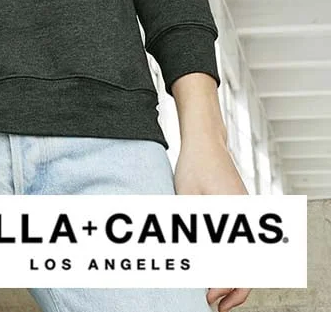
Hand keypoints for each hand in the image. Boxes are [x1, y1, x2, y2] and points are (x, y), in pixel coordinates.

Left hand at [174, 137, 250, 310]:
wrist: (205, 140)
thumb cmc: (194, 165)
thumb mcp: (187, 201)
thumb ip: (194, 231)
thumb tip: (197, 265)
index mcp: (237, 218)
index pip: (239, 266)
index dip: (226, 288)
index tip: (209, 298)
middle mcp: (247, 217)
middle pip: (250, 266)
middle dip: (233, 290)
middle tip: (214, 303)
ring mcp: (246, 213)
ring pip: (246, 255)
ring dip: (233, 275)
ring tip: (214, 291)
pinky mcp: (240, 209)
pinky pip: (241, 241)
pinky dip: (232, 258)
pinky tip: (216, 265)